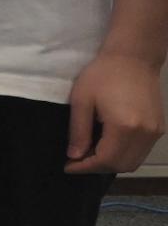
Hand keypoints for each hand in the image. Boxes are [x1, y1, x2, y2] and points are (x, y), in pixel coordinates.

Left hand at [66, 52, 163, 175]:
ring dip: (111, 163)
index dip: (85, 167)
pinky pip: (140, 152)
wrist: (134, 58)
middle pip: (121, 165)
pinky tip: (107, 146)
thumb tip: (74, 156)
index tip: (67, 166)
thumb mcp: (82, 100)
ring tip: (90, 154)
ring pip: (133, 162)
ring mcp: (155, 132)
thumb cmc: (103, 74)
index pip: (105, 160)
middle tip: (77, 161)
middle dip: (97, 168)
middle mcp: (144, 134)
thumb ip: (78, 131)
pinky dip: (123, 155)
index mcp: (124, 127)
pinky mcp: (159, 128)